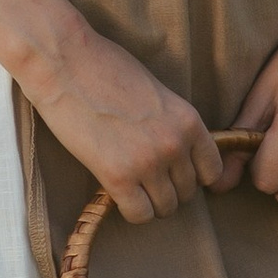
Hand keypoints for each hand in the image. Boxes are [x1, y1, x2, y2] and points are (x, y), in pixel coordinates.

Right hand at [25, 16, 223, 225]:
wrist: (65, 63)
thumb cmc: (105, 69)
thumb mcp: (156, 93)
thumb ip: (173, 123)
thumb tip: (179, 153)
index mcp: (189, 120)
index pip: (212, 170)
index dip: (193, 175)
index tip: (174, 172)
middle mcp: (174, 144)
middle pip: (188, 192)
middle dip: (168, 189)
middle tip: (145, 178)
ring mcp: (148, 162)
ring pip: (166, 208)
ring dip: (150, 202)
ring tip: (132, 186)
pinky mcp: (117, 176)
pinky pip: (139, 214)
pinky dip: (131, 210)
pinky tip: (118, 193)